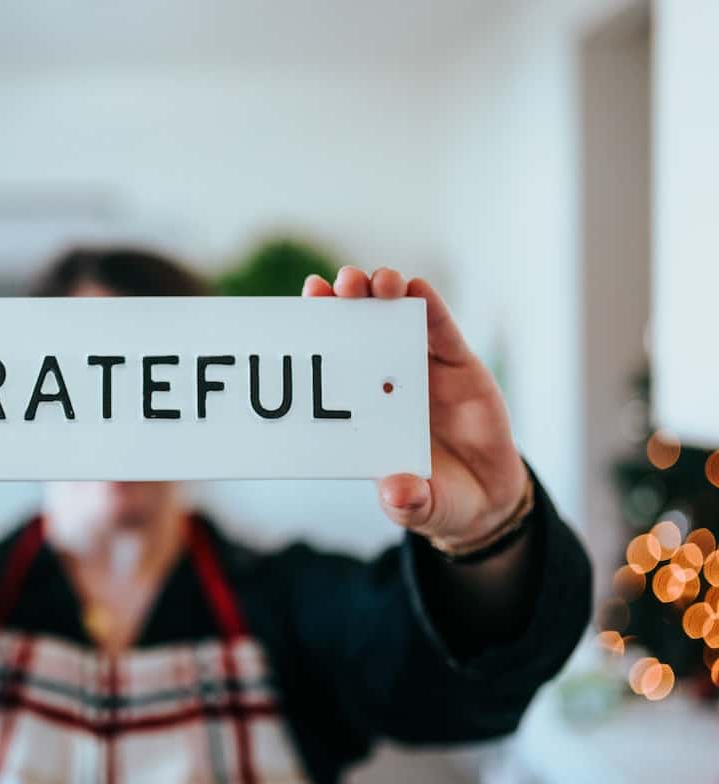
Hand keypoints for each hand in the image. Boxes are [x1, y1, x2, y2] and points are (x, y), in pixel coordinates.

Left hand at [302, 266, 528, 549]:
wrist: (486, 497)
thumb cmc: (436, 498)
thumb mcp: (420, 506)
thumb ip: (408, 501)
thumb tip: (397, 493)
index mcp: (362, 409)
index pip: (332, 362)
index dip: (317, 330)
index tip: (304, 304)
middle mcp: (385, 380)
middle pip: (358, 327)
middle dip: (345, 300)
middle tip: (337, 285)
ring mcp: (421, 368)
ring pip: (396, 318)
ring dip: (382, 293)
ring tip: (375, 283)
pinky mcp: (458, 364)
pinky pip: (442, 329)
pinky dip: (429, 305)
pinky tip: (416, 287)